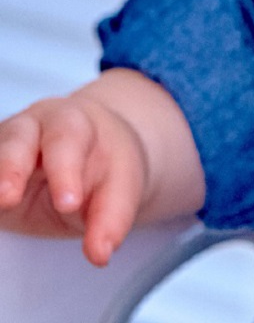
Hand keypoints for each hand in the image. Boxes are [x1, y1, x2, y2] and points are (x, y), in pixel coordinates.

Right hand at [0, 92, 147, 265]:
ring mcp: (5, 146)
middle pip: (19, 141)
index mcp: (73, 122)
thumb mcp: (119, 185)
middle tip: (9, 198)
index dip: (65, 172)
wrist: (91, 151)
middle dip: (13, 168)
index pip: (68, 140)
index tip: (69, 204)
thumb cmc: (104, 166)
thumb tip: (101, 255)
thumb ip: (111, 217)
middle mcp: (32, 127)